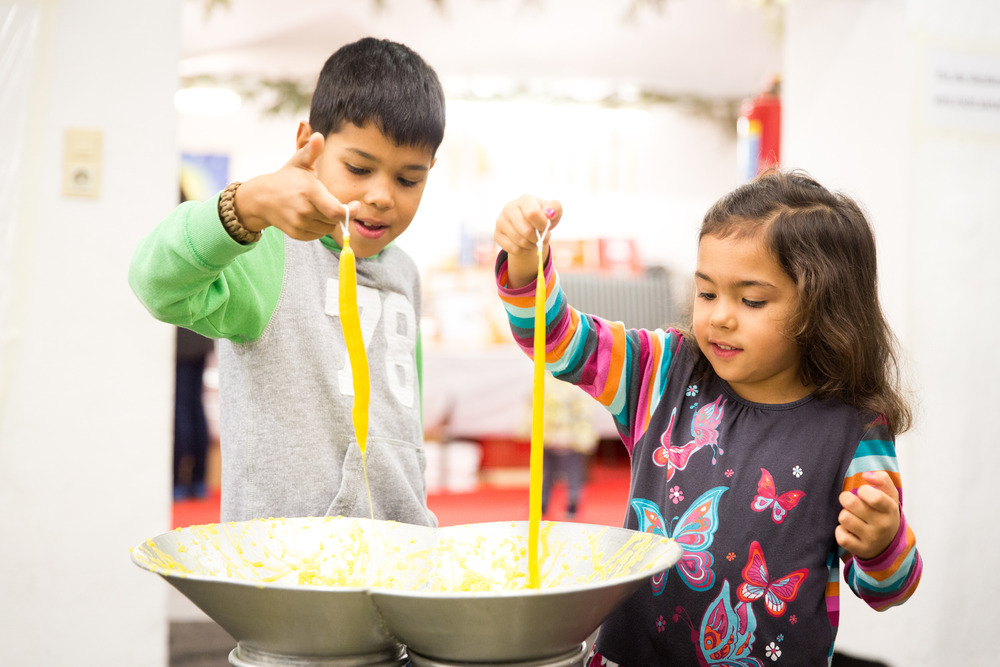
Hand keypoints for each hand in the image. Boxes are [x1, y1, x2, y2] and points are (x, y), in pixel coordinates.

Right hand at [233, 132, 359, 240]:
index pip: (336, 211)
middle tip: (331, 202)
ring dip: (328, 220)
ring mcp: (299, 224)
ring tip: (317, 207)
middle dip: (337, 212)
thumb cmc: (288, 178)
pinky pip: (317, 234)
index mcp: (309, 192)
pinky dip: (318, 227)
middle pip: (334, 220)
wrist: (262, 197)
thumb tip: (318, 136)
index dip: (350, 211)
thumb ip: (312, 150)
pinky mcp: (296, 234)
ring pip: (327, 228)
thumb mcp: (300, 161)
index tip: (355, 205)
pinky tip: (310, 215)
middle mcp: (304, 210)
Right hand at [494, 195, 561, 287]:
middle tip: (541, 237)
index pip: (533, 213)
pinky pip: (513, 249)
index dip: (542, 225)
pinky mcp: (497, 234)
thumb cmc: (543, 217)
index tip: (546, 227)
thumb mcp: (554, 211)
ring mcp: (501, 221)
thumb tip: (549, 214)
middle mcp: (509, 208)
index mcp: (525, 200)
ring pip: (520, 241)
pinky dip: (523, 250)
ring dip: (531, 245)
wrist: (529, 226)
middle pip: (526, 230)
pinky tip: (524, 244)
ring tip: (533, 240)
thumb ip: (555, 209)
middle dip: (538, 238)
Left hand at [835, 471, 900, 559]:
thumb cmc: (884, 513)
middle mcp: (882, 526)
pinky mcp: (861, 550)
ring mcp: (872, 539)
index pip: (874, 497)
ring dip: (844, 514)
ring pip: (844, 518)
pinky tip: (848, 530)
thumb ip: (882, 479)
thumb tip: (866, 474)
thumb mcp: (890, 496)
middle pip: (851, 503)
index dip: (862, 490)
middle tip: (850, 502)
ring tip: (852, 516)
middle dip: (846, 498)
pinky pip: (841, 537)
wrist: (889, 544)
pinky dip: (841, 531)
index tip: (862, 493)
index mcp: (890, 509)